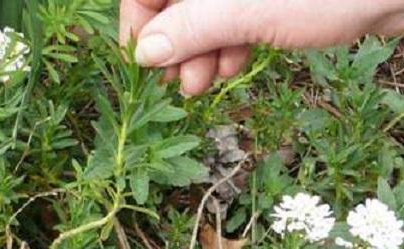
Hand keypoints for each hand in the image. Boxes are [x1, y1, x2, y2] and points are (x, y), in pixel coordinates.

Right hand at [120, 0, 403, 94]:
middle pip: (173, 5)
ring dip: (199, 54)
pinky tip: (232, 67)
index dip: (139, 22)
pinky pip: (230, 22)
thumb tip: (144, 53)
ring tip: (205, 83)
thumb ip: (189, 28)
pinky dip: (225, 48)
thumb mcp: (243, 10)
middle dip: (173, 46)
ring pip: (202, 18)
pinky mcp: (264, 0)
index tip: (141, 62)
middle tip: (179, 84)